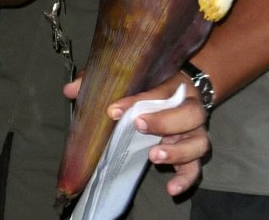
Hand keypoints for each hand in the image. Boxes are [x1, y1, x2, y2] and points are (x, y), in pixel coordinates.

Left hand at [64, 72, 209, 197]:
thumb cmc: (153, 85)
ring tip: (153, 156)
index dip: (136, 101)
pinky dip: (186, 179)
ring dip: (177, 151)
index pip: (159, 90)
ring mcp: (196, 131)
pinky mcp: (195, 151)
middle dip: (164, 121)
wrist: (184, 89)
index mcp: (175, 85)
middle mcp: (191, 107)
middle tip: (138, 126)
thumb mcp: (132, 79)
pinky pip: (196, 167)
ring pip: (198, 142)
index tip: (113, 110)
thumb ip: (101, 82)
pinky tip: (170, 188)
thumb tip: (69, 90)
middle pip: (189, 113)